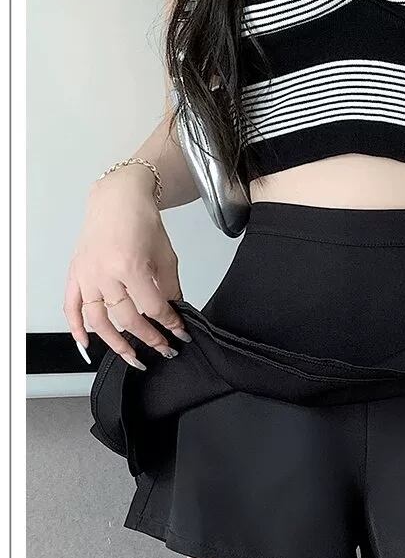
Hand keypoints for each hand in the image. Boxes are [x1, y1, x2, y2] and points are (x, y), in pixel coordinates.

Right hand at [63, 164, 190, 368]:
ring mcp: (88, 275)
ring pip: (98, 321)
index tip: (179, 334)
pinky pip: (71, 306)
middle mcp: (105, 273)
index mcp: (130, 266)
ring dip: (116, 344)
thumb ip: (169, 287)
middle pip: (127, 319)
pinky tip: (87, 344)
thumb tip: (173, 314)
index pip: (153, 307)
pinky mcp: (76, 273)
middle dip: (149, 338)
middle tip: (164, 350)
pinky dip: (76, 328)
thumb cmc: (141, 222)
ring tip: (132, 357)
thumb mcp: (165, 255)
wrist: (117, 200)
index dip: (169, 324)